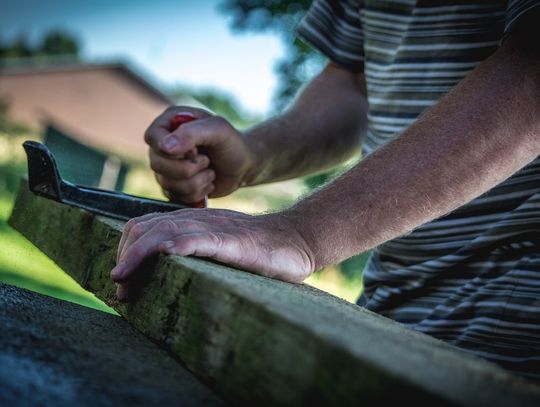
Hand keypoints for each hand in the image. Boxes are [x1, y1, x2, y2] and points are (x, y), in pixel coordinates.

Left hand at [111, 209, 314, 300]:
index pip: (143, 226)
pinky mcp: (231, 240)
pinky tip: (165, 256)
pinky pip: (199, 239)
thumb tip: (165, 272)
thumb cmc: (259, 251)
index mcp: (191, 222)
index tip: (121, 279)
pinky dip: (177, 246)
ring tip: (124, 282)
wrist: (295, 238)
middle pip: (144, 228)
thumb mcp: (218, 248)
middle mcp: (197, 221)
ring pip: (164, 232)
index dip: (125, 250)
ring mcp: (214, 228)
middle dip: (124, 258)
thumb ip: (194, 251)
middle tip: (120, 289)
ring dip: (138, 257)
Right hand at [145, 107, 255, 203]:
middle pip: (157, 164)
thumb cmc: (232, 143)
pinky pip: (175, 197)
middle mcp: (163, 144)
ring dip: (196, 181)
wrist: (244, 166)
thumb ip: (191, 133)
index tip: (196, 150)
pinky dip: (196, 193)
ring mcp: (166, 167)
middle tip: (207, 160)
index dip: (172, 150)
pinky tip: (207, 183)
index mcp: (170, 122)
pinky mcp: (173, 187)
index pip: (152, 137)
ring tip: (210, 171)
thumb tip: (164, 147)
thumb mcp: (217, 130)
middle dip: (188, 168)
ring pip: (166, 183)